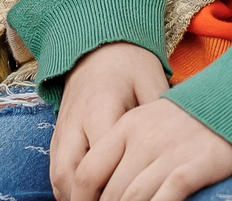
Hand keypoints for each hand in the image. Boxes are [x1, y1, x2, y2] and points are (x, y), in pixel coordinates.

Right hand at [51, 42, 167, 200]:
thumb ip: (159, 114)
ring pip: (58, 176)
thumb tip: (176, 147)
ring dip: (75, 197)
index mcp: (100, 107)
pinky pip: (55, 170)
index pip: (102, 158)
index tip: (135, 196)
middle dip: (86, 199)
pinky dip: (68, 189)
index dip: (115, 183)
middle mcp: (75, 121)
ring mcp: (62, 129)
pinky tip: (88, 197)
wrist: (99, 46)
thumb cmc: (130, 64)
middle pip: (70, 173)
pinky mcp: (57, 134)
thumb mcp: (152, 81)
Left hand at [82, 97, 231, 200]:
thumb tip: (104, 185)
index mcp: (126, 126)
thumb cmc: (187, 119)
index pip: (87, 171)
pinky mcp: (193, 167)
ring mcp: (168, 153)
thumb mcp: (148, 121)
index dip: (81, 199)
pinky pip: (165, 199)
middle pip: (110, 193)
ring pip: (132, 199)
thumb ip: (123, 148)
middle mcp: (142, 140)